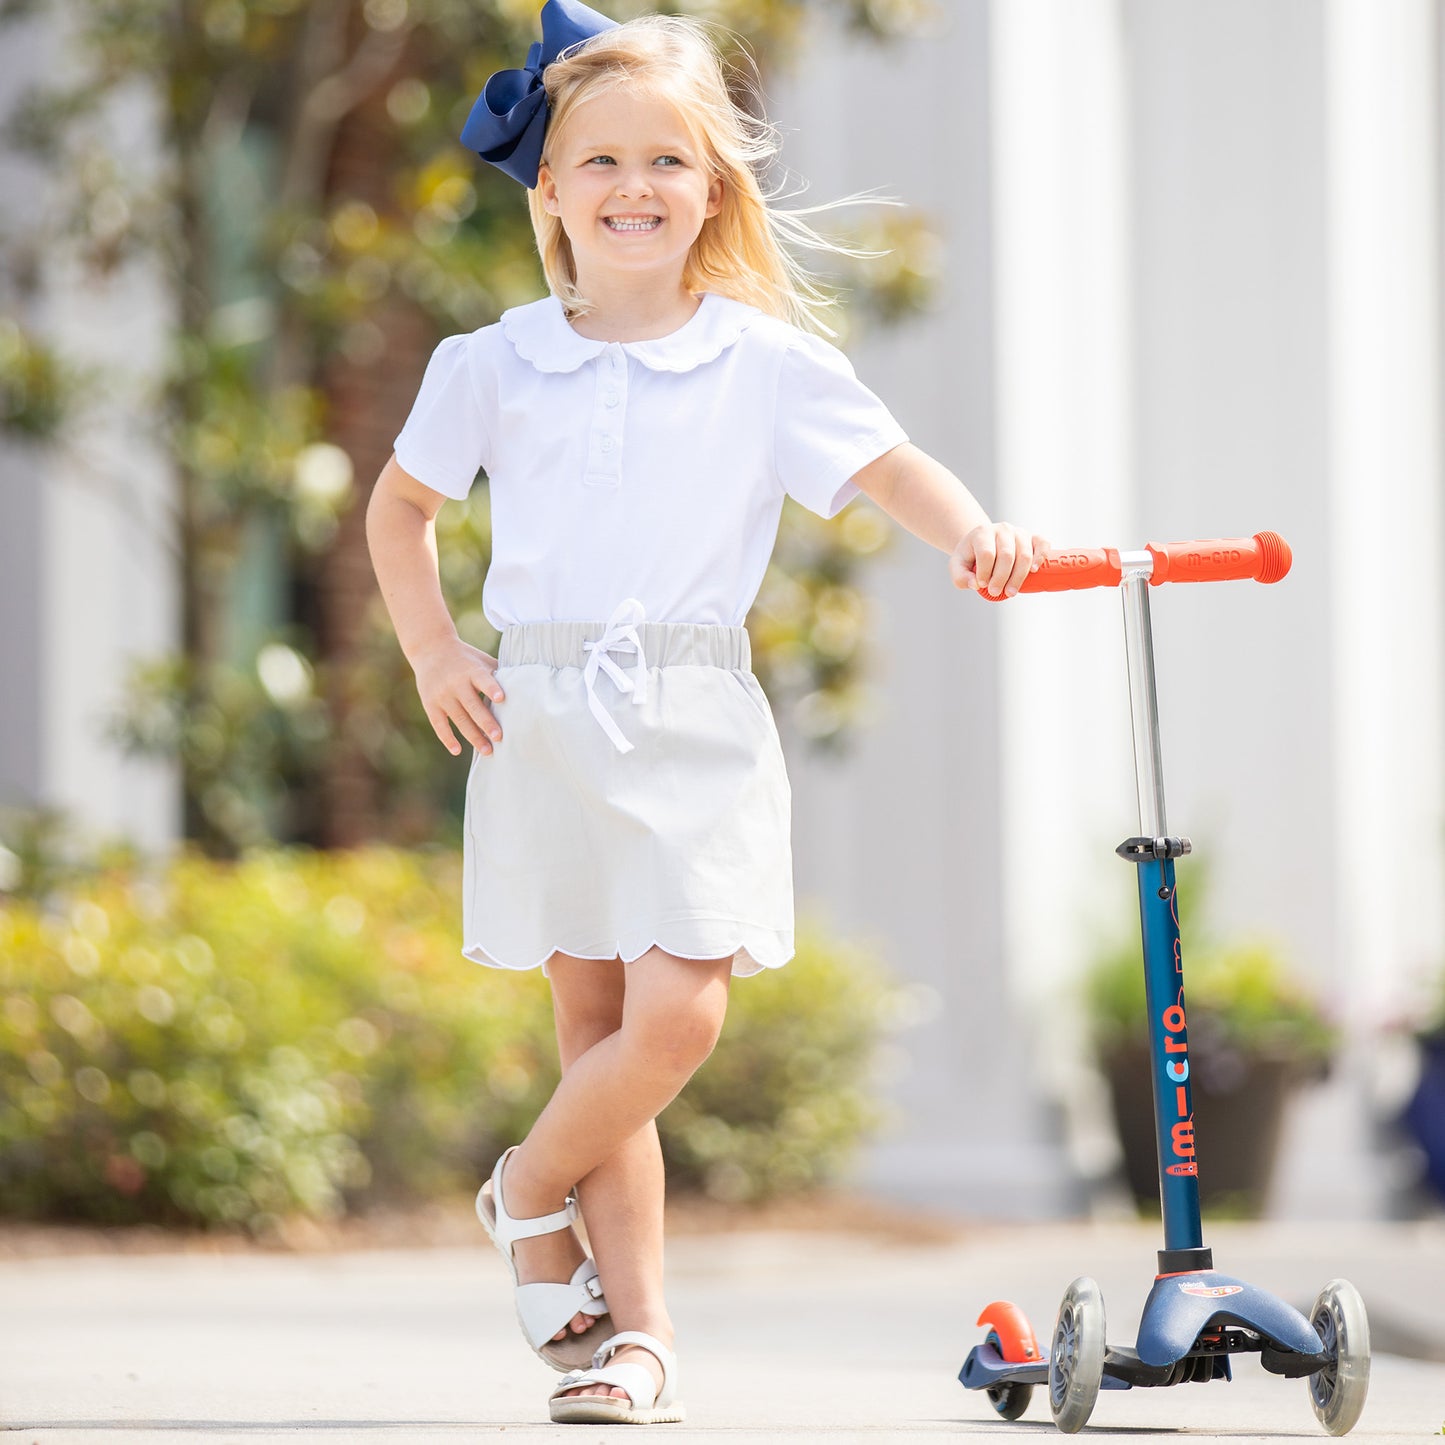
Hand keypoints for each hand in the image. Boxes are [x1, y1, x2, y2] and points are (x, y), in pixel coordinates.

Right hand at [412, 637, 505, 755]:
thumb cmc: (466, 658)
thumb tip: (527, 686)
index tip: (501, 699)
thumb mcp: (482, 660)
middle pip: (473, 705)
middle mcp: (456, 683)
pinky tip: (457, 751)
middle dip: (486, 722)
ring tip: (488, 751)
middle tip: (500, 738)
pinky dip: (447, 738)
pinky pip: (439, 725)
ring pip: (459, 719)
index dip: (491, 688)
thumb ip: (500, 673)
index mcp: (472, 670)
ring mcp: (442, 695)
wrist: (431, 649)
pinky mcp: (430, 704)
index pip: (483, 680)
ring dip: (473, 736)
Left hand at [949, 523, 1050, 598]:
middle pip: (1006, 555)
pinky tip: (1035, 570)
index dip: (985, 572)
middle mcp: (1002, 529)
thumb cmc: (971, 556)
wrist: (984, 544)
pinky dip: (1041, 556)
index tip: (981, 584)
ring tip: (1010, 592)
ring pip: (1024, 555)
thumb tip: (976, 585)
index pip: (987, 553)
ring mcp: (1019, 532)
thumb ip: (960, 577)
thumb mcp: (958, 566)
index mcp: (983, 533)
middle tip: (995, 592)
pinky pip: (1042, 544)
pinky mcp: (1032, 538)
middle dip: (1001, 578)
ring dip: (1019, 576)